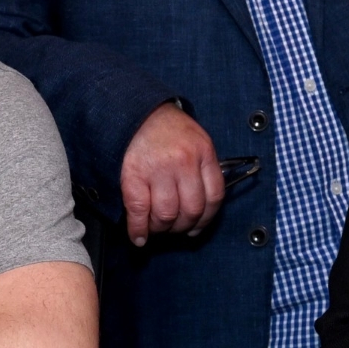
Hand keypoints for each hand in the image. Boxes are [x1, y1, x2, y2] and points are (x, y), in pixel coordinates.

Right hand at [119, 103, 224, 245]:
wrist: (136, 111)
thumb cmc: (168, 129)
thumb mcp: (196, 141)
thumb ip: (202, 169)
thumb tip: (201, 208)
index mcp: (204, 153)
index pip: (214, 196)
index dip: (206, 219)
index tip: (197, 228)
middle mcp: (184, 162)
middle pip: (191, 210)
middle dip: (183, 227)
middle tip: (175, 228)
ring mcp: (158, 169)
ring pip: (166, 215)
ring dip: (162, 229)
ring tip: (157, 228)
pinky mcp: (134, 175)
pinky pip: (139, 211)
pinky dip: (138, 229)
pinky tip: (139, 236)